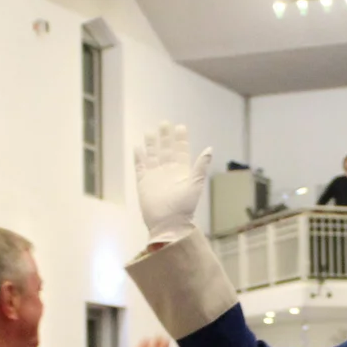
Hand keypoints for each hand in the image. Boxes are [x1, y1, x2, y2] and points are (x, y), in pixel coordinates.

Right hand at [135, 123, 211, 245]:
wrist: (168, 224)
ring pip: (152, 156)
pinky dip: (139, 158)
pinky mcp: (143, 183)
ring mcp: (155, 177)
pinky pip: (140, 167)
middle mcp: (168, 172)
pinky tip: (137, 148)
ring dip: (151, 144)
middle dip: (165, 137)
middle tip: (164, 123)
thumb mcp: (195, 184)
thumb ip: (200, 166)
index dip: (180, 139)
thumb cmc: (184, 207)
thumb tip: (209, 149)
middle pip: (166, 150)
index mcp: (181, 171)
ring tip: (149, 131)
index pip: (181, 151)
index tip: (180, 126)